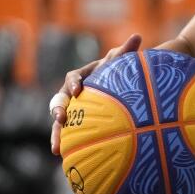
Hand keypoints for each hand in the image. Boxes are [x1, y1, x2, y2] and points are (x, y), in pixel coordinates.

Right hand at [50, 33, 141, 154]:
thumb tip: (137, 35)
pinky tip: (66, 158)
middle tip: (61, 119)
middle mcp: (72, 92)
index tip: (78, 90)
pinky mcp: (77, 122)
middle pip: (59, 101)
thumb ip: (126, 51)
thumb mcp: (121, 61)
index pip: (72, 77)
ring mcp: (73, 109)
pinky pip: (68, 133)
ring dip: (57, 133)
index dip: (73, 83)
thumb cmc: (119, 70)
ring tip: (57, 148)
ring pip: (59, 121)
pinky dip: (66, 143)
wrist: (118, 85)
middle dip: (58, 110)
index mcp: (81, 75)